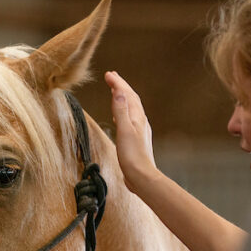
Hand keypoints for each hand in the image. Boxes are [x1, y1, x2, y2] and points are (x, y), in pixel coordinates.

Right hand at [104, 70, 159, 194]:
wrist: (141, 176)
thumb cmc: (132, 156)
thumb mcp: (124, 131)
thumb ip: (121, 111)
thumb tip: (119, 92)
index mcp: (137, 118)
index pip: (127, 94)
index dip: (118, 83)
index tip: (108, 74)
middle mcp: (140, 121)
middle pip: (131, 99)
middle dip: (121, 86)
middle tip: (112, 77)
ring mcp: (139, 130)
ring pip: (131, 108)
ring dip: (123, 97)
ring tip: (115, 91)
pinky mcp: (136, 139)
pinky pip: (130, 119)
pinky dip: (123, 111)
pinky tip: (120, 117)